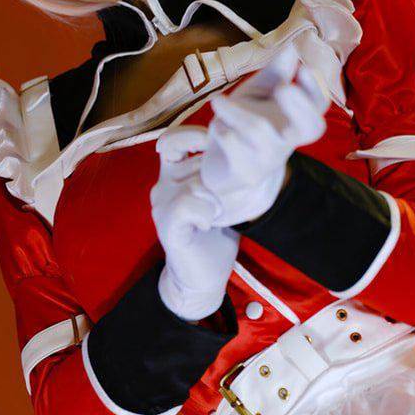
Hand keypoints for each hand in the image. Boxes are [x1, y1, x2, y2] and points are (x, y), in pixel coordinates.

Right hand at [150, 133, 239, 320]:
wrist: (200, 279)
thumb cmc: (214, 237)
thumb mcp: (222, 199)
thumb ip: (224, 176)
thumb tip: (252, 151)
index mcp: (174, 175)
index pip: (176, 139)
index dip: (195, 136)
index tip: (218, 148)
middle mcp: (163, 185)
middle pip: (192, 158)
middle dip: (218, 170)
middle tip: (229, 192)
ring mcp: (161, 204)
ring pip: (194, 182)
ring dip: (215, 195)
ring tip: (219, 213)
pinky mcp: (167, 224)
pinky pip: (186, 204)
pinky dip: (205, 212)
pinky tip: (209, 223)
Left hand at [156, 41, 329, 227]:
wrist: (222, 168)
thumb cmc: (243, 122)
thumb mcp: (258, 94)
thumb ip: (275, 73)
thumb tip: (292, 48)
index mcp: (295, 118)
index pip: (318, 104)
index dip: (315, 88)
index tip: (303, 68)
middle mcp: (288, 139)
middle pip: (311, 128)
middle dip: (300, 106)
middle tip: (283, 87)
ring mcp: (269, 158)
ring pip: (258, 129)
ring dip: (235, 111)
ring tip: (217, 100)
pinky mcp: (247, 172)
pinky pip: (233, 145)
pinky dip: (221, 130)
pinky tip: (217, 129)